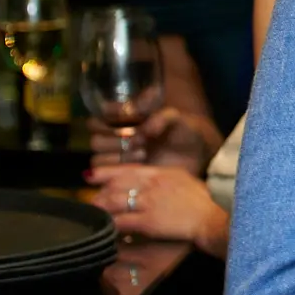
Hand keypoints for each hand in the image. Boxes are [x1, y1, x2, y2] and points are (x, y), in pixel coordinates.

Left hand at [87, 162, 229, 256]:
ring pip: (114, 202)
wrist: (213, 218)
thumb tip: (148, 183)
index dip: (106, 172)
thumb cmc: (204, 201)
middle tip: (90, 201)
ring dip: (100, 208)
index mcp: (161, 172)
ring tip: (93, 214)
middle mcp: (152, 184)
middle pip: (116, 185)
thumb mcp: (184, 180)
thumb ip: (164, 179)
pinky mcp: (148, 221)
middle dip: (100, 193)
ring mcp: (149, 202)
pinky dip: (110, 225)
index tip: (90, 175)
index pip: (127, 169)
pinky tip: (104, 230)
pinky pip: (121, 222)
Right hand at [88, 106, 220, 173]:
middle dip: (114, 140)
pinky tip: (141, 166)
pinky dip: (119, 173)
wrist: (198, 155)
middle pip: (96, 141)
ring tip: (144, 154)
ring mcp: (119, 159)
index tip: (132, 120)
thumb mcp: (177, 118)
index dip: (111, 118)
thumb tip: (145, 128)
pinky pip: (107, 179)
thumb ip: (161, 116)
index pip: (101, 116)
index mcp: (125, 120)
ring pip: (98, 160)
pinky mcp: (124, 177)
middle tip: (139, 141)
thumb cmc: (185, 131)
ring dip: (117, 157)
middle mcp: (118, 139)